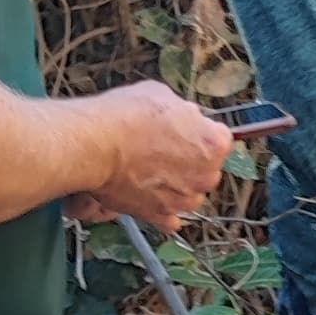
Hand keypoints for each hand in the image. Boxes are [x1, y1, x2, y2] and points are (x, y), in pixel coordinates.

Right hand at [61, 83, 234, 235]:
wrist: (96, 144)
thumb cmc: (127, 117)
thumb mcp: (162, 95)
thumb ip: (182, 112)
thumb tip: (182, 117)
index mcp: (214, 144)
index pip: (220, 138)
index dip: (199, 132)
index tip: (186, 129)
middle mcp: (205, 176)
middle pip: (207, 168)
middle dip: (190, 160)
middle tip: (163, 148)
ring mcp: (183, 199)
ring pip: (190, 193)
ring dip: (177, 184)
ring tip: (150, 169)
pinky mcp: (160, 215)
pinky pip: (170, 219)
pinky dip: (163, 210)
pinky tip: (151, 196)